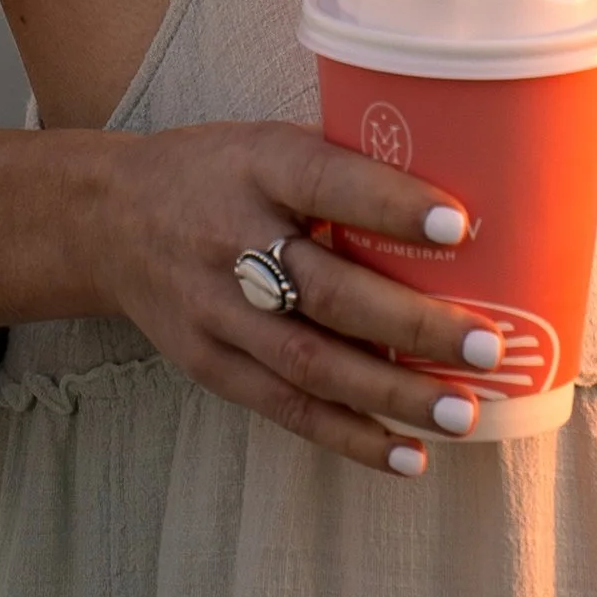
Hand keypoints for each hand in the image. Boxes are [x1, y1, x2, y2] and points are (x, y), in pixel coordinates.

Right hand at [70, 119, 500, 475]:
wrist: (111, 219)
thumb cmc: (218, 170)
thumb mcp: (268, 141)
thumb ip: (342, 165)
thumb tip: (458, 182)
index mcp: (258, 166)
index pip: (326, 183)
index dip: (390, 204)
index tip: (459, 224)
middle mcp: (232, 239)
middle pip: (325, 290)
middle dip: (410, 324)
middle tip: (486, 346)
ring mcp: (217, 311)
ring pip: (311, 362)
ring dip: (393, 395)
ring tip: (463, 412)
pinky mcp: (210, 365)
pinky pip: (286, 407)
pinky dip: (350, 436)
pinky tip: (408, 455)